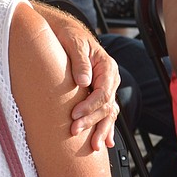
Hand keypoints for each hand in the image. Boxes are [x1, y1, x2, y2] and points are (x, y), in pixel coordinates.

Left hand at [53, 23, 118, 150]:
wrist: (66, 31)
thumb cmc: (68, 35)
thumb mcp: (73, 43)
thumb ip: (80, 61)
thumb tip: (84, 81)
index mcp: (106, 66)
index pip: (103, 92)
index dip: (90, 106)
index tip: (74, 115)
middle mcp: (110, 78)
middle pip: (106, 105)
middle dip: (92, 121)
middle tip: (75, 130)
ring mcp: (106, 86)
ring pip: (109, 111)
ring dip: (101, 129)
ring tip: (94, 145)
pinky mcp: (99, 92)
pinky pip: (106, 111)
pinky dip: (105, 126)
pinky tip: (105, 141)